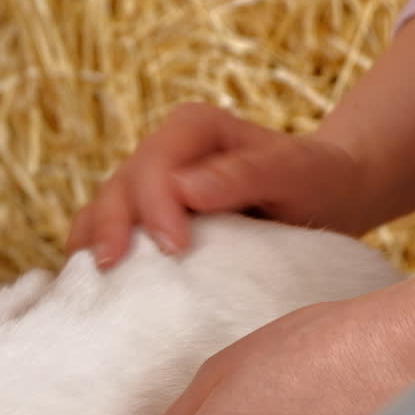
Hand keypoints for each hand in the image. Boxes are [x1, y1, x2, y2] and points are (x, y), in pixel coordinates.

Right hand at [65, 102, 367, 268]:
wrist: (323, 198)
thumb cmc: (316, 180)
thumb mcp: (299, 170)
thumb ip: (248, 173)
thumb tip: (186, 189)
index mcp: (193, 129)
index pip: (156, 162)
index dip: (155, 204)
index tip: (174, 248)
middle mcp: (160, 153)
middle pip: (120, 186)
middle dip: (112, 226)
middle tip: (114, 267)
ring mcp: (145, 187)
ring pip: (102, 208)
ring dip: (94, 243)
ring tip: (95, 280)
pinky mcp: (139, 219)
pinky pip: (101, 232)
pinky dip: (92, 255)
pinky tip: (94, 285)